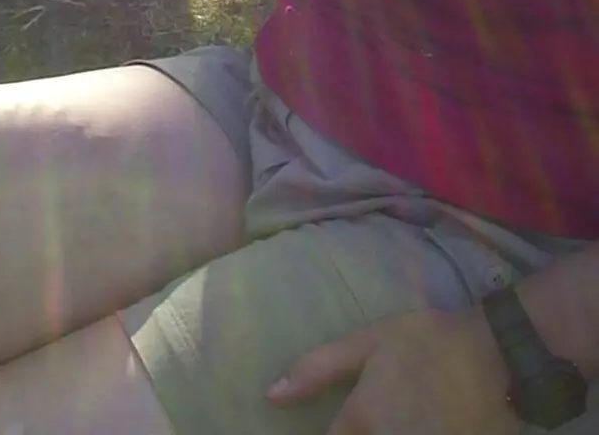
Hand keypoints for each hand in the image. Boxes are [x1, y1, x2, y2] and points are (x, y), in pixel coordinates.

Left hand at [268, 307, 515, 434]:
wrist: (495, 356)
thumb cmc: (427, 341)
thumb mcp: (369, 342)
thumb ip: (318, 369)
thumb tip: (271, 396)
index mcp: (361, 419)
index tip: (340, 424)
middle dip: (360, 434)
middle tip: (376, 414)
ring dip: (385, 433)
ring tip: (400, 416)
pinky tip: (420, 421)